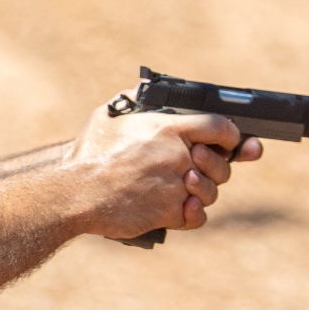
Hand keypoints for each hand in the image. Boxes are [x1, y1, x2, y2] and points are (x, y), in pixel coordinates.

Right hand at [68, 107, 261, 237]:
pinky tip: (186, 208)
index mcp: (168, 128)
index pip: (220, 125)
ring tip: (185, 189)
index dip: (232, 134)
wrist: (77, 193)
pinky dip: (194, 214)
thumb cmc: (89, 155)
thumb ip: (132, 103)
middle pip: (221, 163)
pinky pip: (197, 217)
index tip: (231, 141)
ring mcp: (176, 185)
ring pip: (210, 191)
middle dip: (219, 166)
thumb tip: (142, 92)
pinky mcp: (169, 212)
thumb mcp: (108, 117)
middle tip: (203, 168)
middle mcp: (177, 155)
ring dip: (203, 191)